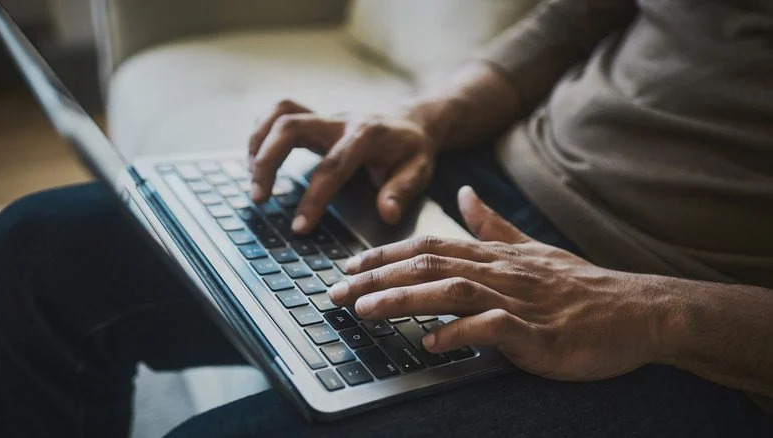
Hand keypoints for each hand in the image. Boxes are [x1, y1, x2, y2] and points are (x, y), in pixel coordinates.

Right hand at [248, 100, 437, 232]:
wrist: (412, 120)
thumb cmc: (412, 150)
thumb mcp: (419, 171)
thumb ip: (402, 191)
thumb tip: (387, 213)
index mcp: (366, 136)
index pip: (332, 166)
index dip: (313, 198)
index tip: (299, 227)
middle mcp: (340, 121)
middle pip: (291, 126)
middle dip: (268, 160)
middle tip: (259, 198)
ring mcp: (325, 117)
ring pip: (280, 113)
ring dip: (258, 143)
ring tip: (253, 180)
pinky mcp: (315, 119)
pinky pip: (280, 114)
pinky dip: (262, 133)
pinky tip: (257, 161)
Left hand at [328, 186, 670, 380]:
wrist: (636, 311)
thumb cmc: (579, 286)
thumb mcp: (532, 249)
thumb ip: (494, 224)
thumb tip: (466, 194)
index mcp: (494, 255)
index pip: (428, 247)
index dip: (384, 254)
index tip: (349, 265)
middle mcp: (499, 272)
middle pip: (429, 265)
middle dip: (377, 277)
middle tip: (336, 291)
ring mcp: (518, 301)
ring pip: (451, 291)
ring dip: (404, 300)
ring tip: (365, 311)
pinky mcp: (537, 333)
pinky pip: (492, 330)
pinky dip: (459, 334)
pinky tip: (430, 343)